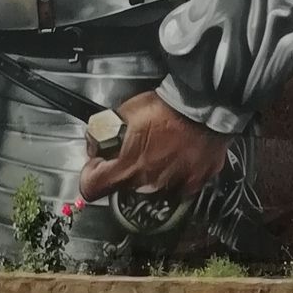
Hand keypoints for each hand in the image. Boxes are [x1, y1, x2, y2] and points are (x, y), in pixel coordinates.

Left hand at [78, 91, 229, 202]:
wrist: (202, 104)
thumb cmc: (166, 107)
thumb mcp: (124, 112)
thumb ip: (104, 132)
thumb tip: (95, 142)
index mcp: (128, 166)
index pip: (91, 188)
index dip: (90, 174)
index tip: (96, 163)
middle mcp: (149, 181)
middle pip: (123, 185)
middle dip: (123, 168)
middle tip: (131, 147)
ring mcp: (174, 183)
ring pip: (152, 185)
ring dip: (150, 169)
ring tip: (158, 146)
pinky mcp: (195, 180)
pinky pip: (179, 183)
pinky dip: (175, 171)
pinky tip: (176, 153)